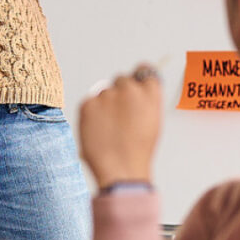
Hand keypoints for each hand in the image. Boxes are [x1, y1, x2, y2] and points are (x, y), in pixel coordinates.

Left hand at [78, 64, 161, 186]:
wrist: (121, 170)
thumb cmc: (137, 151)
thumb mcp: (152, 122)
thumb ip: (145, 102)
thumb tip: (136, 93)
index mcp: (150, 93)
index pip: (144, 70)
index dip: (138, 78)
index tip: (134, 84)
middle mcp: (130, 89)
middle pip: (121, 79)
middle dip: (119, 93)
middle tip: (118, 116)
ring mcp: (108, 95)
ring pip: (104, 92)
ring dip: (104, 105)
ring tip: (109, 129)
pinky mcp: (88, 104)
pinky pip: (89, 103)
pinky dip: (91, 114)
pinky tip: (99, 131)